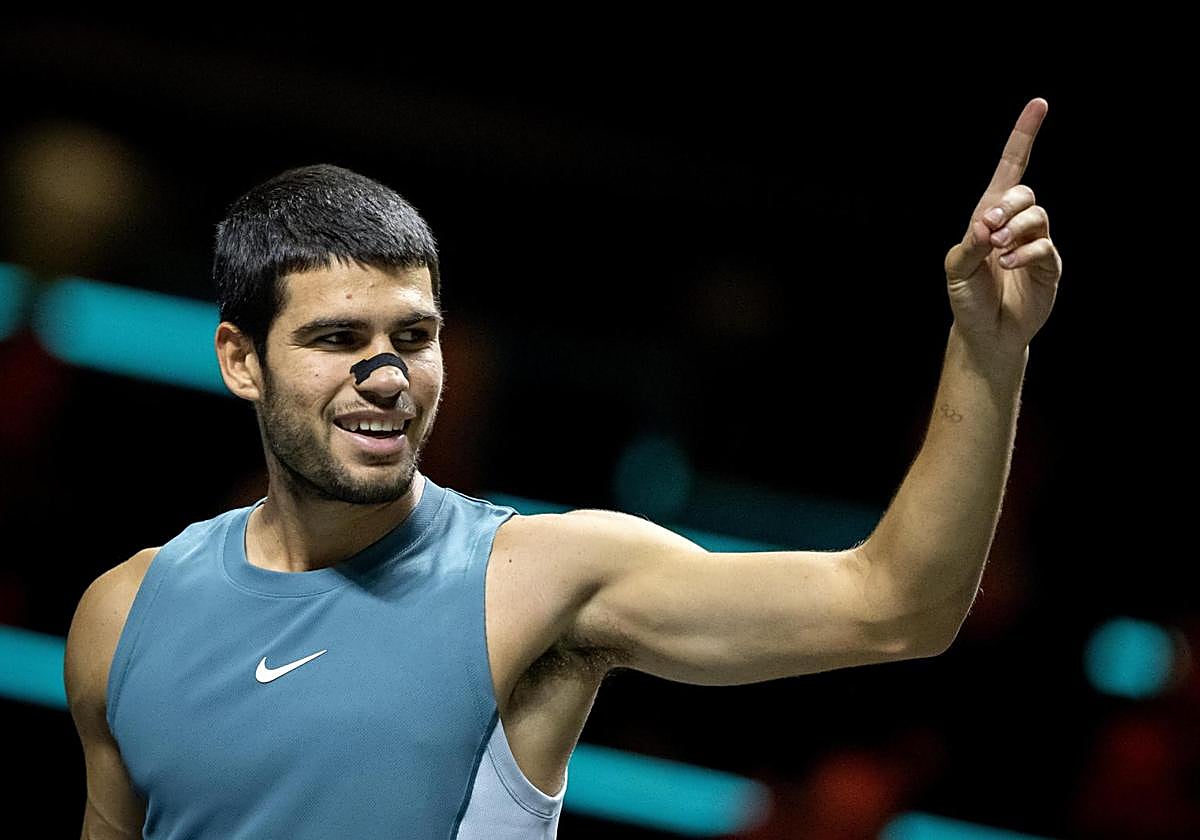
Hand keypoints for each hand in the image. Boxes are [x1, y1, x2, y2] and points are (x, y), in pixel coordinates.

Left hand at [943, 98, 1062, 359]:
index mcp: (989, 216)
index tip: (1039, 104)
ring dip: (1016, 228)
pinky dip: (1026, 252)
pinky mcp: (1048, 266)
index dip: (1023, 136)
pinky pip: (1044, 246)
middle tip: (989, 228)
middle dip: (1009, 204)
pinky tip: (1009, 264)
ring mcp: (1034, 244)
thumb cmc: (967, 297)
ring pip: (1037, 216)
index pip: (1011, 168)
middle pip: (1025, 192)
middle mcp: (1015, 224)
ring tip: (998, 249)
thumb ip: (969, 245)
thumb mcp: (957, 269)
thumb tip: (986, 223)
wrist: (985, 332)